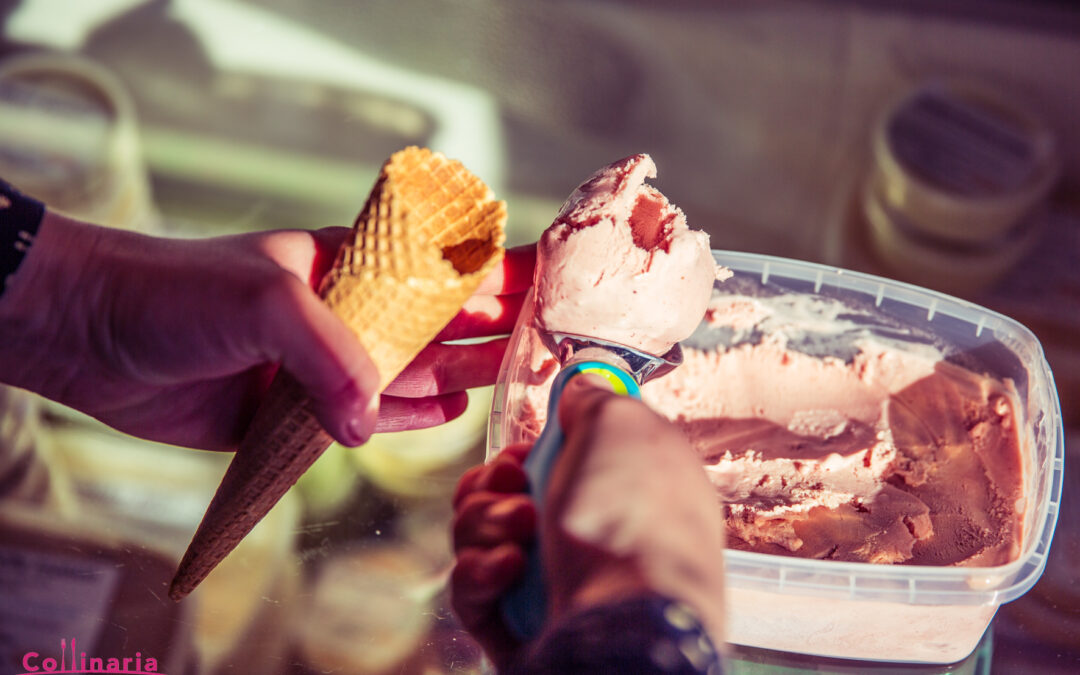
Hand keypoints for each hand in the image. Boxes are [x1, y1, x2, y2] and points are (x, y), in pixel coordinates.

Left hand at [0, 211, 533, 449]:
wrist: (93, 338)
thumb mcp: (265, 301)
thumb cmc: (177, 292)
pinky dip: (406, 415)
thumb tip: (366, 419)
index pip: (428, 263)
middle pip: (427, 322)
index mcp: (339, 264)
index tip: (538, 274)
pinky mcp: (295, 410)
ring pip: (404, 372)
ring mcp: (320, 362)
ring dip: (453, 375)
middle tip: (539, 339)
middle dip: (481, 328)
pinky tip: (447, 410)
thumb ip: (328, 356)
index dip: (483, 268)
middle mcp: (338, 313)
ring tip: (504, 380)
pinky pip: (365, 415)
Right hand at [451, 375, 724, 668]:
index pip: (555, 462)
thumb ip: (595, 400)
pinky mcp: (514, 623)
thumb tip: (581, 386)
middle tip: (518, 490)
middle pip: (502, 493)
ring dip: (487, 523)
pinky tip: (509, 571)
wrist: (624, 621)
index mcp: (620, 492)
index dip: (529, 450)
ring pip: (479, 534)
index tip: (527, 450)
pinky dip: (481, 572)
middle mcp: (586, 536)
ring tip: (520, 533)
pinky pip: (470, 584)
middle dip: (495, 485)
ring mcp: (550, 582)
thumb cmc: (631, 522)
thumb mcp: (620, 426)